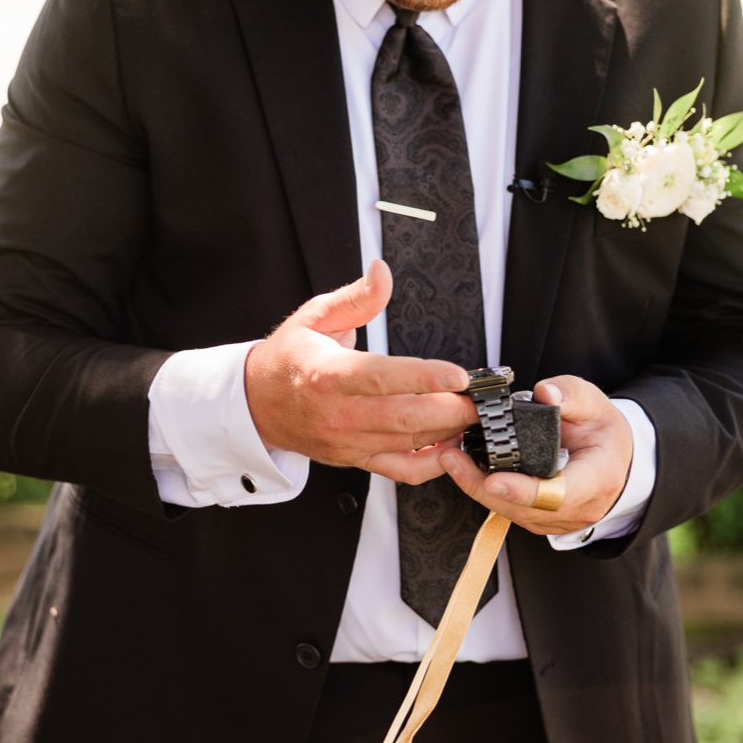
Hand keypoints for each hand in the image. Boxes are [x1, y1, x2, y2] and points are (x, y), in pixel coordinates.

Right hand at [244, 260, 478, 482]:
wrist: (257, 403)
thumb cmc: (290, 358)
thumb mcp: (315, 315)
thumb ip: (355, 297)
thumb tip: (382, 271)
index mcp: (329, 374)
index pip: (381, 378)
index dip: (423, 378)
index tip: (458, 375)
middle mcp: (340, 413)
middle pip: (404, 417)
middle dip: (452, 409)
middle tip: (484, 397)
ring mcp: (350, 441)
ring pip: (409, 444)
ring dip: (449, 432)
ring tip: (477, 414)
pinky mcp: (357, 458)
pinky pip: (402, 471)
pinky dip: (433, 463)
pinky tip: (454, 442)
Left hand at [438, 376, 633, 535]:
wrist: (614, 460)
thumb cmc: (603, 431)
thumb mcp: (596, 404)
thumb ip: (572, 394)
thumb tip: (545, 392)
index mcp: (596, 480)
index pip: (559, 494)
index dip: (525, 490)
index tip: (494, 479)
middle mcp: (576, 508)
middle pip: (524, 507)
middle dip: (482, 485)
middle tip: (452, 457)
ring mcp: (556, 519)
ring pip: (511, 512)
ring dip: (476, 487)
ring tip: (449, 457)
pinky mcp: (539, 519)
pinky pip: (507, 510)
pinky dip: (483, 490)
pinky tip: (462, 467)